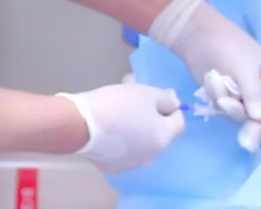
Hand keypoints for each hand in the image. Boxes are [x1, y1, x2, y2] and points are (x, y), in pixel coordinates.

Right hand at [57, 84, 184, 173]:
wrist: (80, 123)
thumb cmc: (116, 104)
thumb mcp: (144, 93)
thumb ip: (166, 98)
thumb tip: (175, 103)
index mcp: (163, 138)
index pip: (179, 122)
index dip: (171, 107)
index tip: (156, 96)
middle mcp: (152, 156)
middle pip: (160, 133)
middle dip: (152, 117)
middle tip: (134, 102)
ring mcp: (132, 164)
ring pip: (142, 144)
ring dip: (137, 130)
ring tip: (118, 114)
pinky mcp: (113, 167)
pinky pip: (124, 152)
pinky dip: (121, 141)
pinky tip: (107, 129)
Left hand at [149, 0, 260, 151]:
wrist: (196, 33)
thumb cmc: (227, 45)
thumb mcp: (244, 67)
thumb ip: (253, 93)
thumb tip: (260, 118)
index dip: (259, 126)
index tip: (248, 142)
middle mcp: (256, 90)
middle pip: (251, 116)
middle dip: (235, 109)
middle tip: (223, 101)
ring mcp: (238, 93)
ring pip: (233, 113)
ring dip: (221, 98)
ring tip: (214, 77)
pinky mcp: (221, 94)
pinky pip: (219, 107)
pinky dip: (213, 95)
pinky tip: (209, 79)